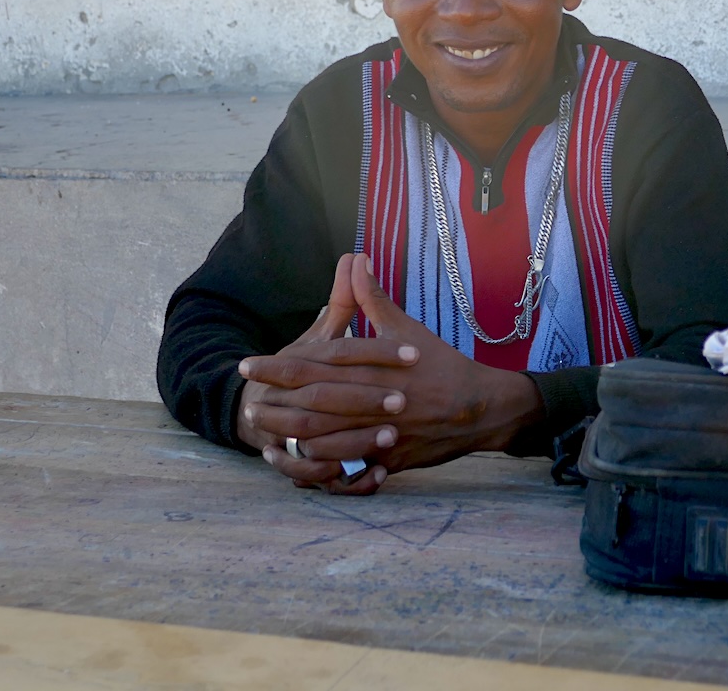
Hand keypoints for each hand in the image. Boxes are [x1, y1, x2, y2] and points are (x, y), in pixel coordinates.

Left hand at [239, 253, 544, 492]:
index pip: (316, 366)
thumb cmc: (441, 365)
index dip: (278, 367)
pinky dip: (321, 466)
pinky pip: (349, 467)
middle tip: (246, 405)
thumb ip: (372, 299)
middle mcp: (374, 401)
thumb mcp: (405, 329)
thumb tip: (354, 260)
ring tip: (264, 435)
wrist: (481, 408)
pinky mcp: (390, 459)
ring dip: (291, 438)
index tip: (248, 366)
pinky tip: (300, 463)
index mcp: (374, 368)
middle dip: (276, 405)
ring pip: (326, 440)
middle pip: (314, 406)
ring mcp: (381, 433)